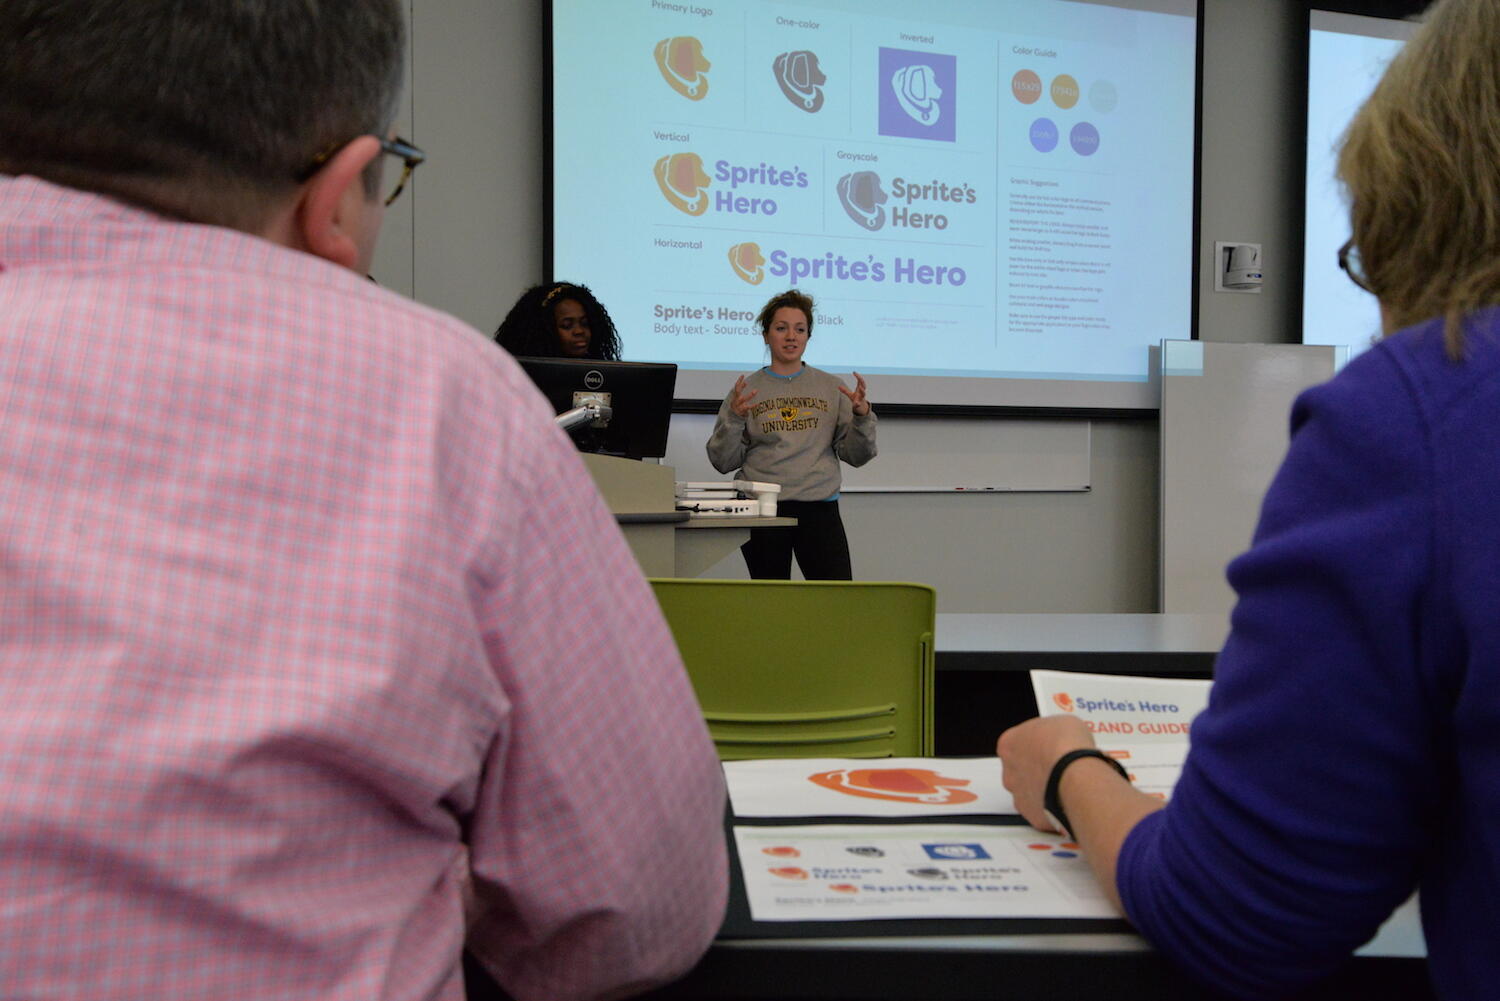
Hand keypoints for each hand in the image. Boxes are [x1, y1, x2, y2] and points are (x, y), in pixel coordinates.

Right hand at [730, 375, 757, 416]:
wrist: (732, 417)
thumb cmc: (737, 406)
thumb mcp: (737, 398)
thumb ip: (741, 390)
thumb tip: (745, 382)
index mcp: (734, 396)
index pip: (736, 387)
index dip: (739, 381)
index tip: (742, 375)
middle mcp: (735, 400)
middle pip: (738, 392)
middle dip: (741, 387)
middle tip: (746, 382)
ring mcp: (738, 405)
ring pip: (743, 399)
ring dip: (749, 395)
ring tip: (755, 390)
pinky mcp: (742, 411)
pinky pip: (748, 407)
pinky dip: (753, 405)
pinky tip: (758, 403)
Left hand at [839, 371, 869, 415]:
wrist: (861, 408)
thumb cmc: (856, 399)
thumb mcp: (850, 394)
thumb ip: (844, 390)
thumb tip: (838, 387)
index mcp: (859, 389)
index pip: (860, 381)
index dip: (858, 376)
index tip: (854, 372)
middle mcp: (861, 392)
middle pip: (864, 385)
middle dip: (862, 381)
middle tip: (859, 378)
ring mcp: (861, 398)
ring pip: (863, 394)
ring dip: (862, 391)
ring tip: (860, 388)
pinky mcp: (859, 404)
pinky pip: (859, 404)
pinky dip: (858, 403)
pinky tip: (857, 404)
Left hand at [996, 715, 1096, 831]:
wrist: (1075, 776)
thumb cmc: (1066, 747)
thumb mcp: (1064, 723)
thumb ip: (1054, 732)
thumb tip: (1063, 736)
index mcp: (1009, 744)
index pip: (1017, 744)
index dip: (1037, 745)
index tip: (1051, 746)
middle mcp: (1009, 772)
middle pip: (1022, 770)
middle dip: (1039, 770)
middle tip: (1061, 766)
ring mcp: (1019, 796)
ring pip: (1031, 793)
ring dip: (1046, 789)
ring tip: (1069, 784)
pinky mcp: (1034, 816)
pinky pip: (1044, 812)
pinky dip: (1056, 808)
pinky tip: (1070, 800)